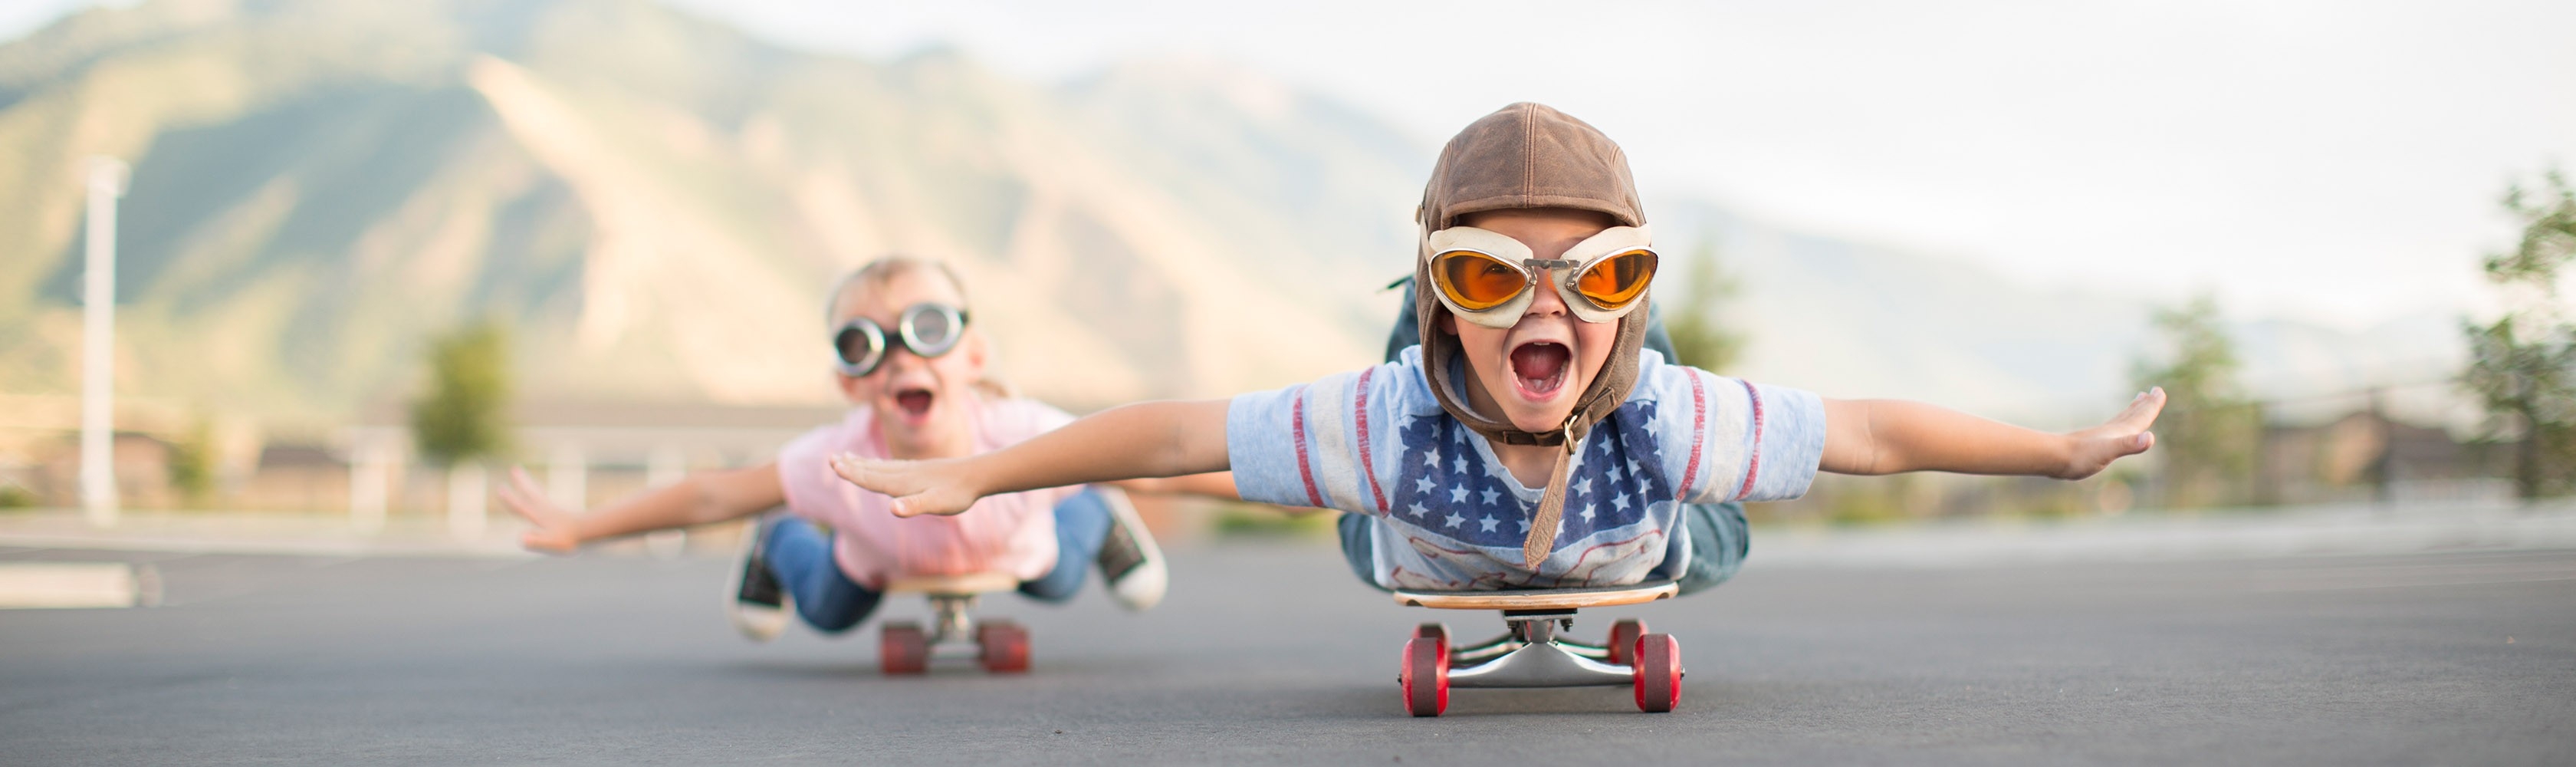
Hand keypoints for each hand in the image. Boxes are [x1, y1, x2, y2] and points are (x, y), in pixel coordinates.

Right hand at [494, 466, 582, 552]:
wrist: (589, 531)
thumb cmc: (569, 539)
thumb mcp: (550, 543)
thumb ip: (536, 541)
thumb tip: (521, 537)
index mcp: (540, 516)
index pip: (521, 507)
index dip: (510, 499)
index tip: (501, 488)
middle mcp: (546, 510)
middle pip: (531, 493)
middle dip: (522, 483)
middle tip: (515, 469)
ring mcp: (554, 510)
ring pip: (538, 495)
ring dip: (530, 486)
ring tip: (525, 479)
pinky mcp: (561, 513)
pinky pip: (546, 502)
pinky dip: (540, 496)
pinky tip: (539, 499)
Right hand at [830, 453, 982, 517]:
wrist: (977, 475)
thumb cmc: (957, 494)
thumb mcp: (936, 504)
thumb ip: (913, 506)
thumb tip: (892, 509)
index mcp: (902, 484)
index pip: (871, 479)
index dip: (852, 473)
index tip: (833, 464)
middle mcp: (904, 474)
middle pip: (871, 470)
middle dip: (851, 465)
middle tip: (831, 458)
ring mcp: (912, 471)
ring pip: (881, 467)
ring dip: (862, 463)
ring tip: (847, 456)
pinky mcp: (921, 470)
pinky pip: (893, 466)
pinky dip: (880, 465)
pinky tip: (880, 465)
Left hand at [2056, 387, 2164, 479]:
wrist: (2054, 458)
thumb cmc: (2081, 456)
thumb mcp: (2108, 451)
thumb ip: (2129, 444)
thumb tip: (2150, 438)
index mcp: (2120, 432)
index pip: (2141, 416)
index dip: (2152, 405)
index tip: (2159, 390)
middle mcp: (2112, 431)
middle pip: (2133, 414)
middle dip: (2145, 404)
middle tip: (2153, 391)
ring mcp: (2102, 437)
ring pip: (2123, 420)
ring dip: (2133, 411)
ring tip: (2138, 402)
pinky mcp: (2093, 444)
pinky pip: (2112, 431)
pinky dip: (2119, 425)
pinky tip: (2114, 430)